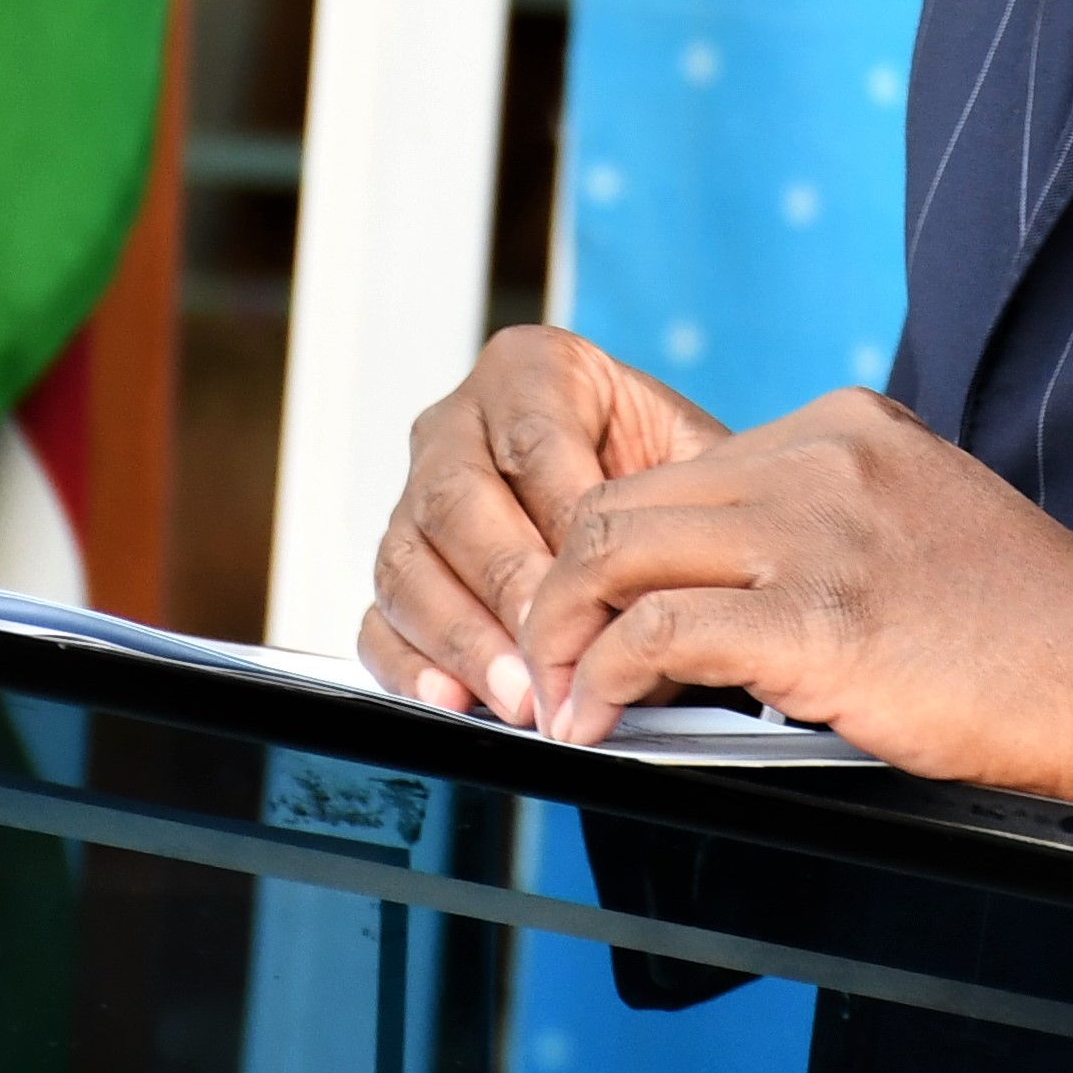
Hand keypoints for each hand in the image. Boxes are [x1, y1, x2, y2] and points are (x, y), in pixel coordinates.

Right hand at [360, 325, 732, 725]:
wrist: (648, 508)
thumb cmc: (671, 478)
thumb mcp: (693, 464)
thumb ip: (678, 508)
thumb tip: (665, 588)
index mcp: (532, 371)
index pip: (534, 442)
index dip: (564, 522)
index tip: (604, 589)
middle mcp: (458, 426)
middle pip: (457, 502)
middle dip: (508, 587)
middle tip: (552, 655)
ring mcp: (414, 499)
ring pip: (410, 564)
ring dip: (464, 639)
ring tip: (518, 695)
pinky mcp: (400, 571)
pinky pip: (380, 619)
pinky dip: (411, 667)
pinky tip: (455, 701)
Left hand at [515, 388, 1072, 809]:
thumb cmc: (1028, 626)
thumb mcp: (917, 520)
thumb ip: (824, 521)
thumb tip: (724, 582)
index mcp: (840, 426)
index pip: (675, 472)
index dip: (613, 552)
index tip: (590, 620)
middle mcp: (818, 457)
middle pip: (622, 501)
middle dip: (560, 588)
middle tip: (543, 664)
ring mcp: (817, 529)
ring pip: (616, 550)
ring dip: (562, 633)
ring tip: (555, 699)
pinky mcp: (819, 617)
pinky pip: (658, 629)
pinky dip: (604, 677)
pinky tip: (598, 720)